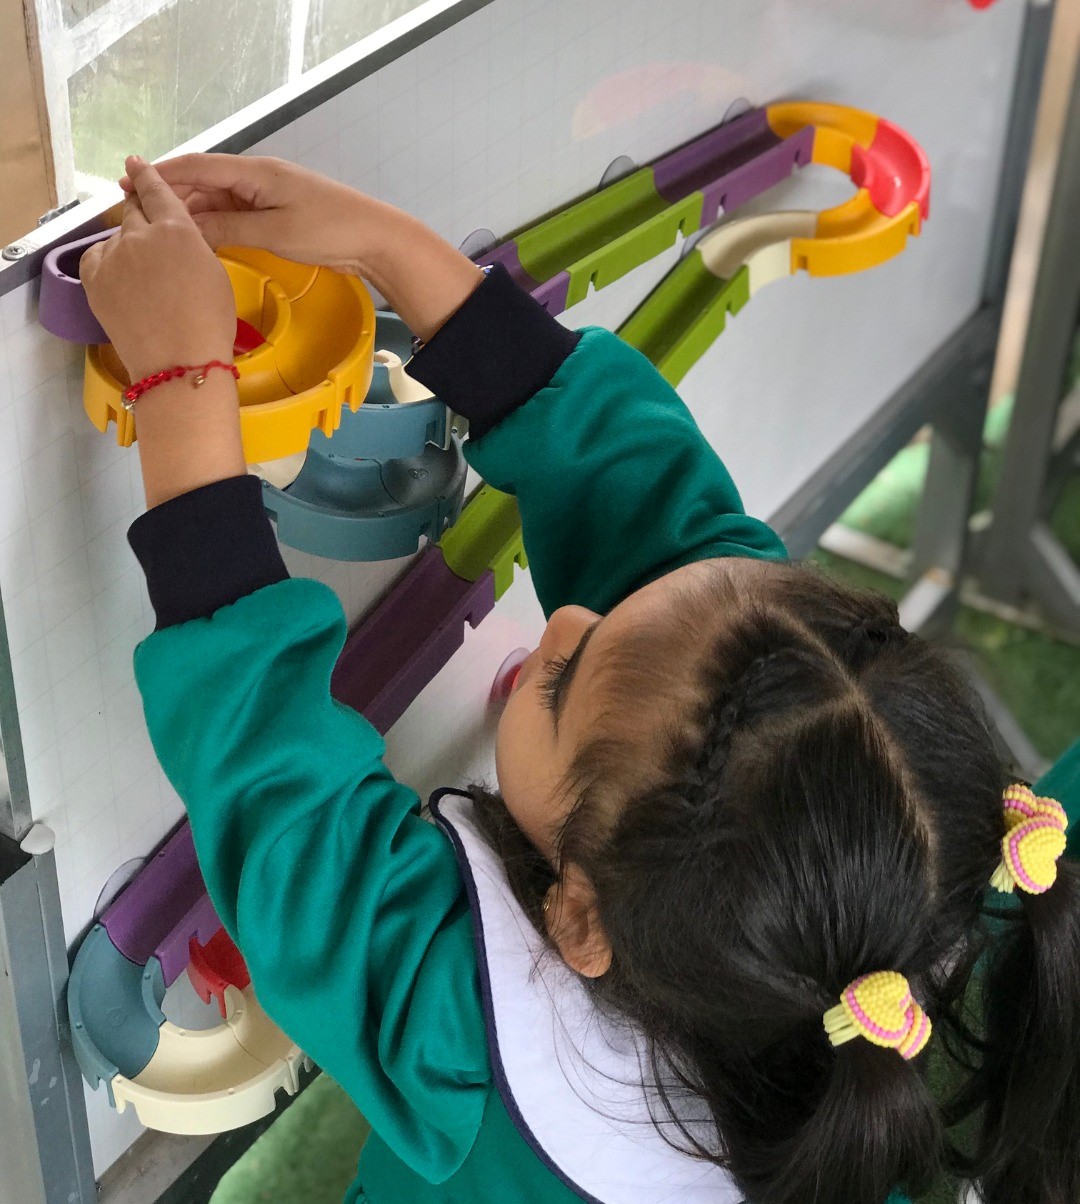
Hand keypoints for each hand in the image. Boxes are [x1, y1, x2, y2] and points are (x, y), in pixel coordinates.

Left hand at [82, 156, 235, 382]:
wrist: (180, 362)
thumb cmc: (209, 324)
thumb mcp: (214, 272)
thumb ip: (191, 244)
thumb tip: (173, 238)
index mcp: (178, 229)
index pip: (157, 191)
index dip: (146, 175)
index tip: (134, 163)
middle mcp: (142, 234)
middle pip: (135, 212)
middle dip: (141, 218)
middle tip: (151, 239)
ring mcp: (115, 255)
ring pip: (118, 237)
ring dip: (129, 247)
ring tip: (145, 278)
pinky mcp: (94, 278)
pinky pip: (98, 257)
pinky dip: (108, 262)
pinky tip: (123, 280)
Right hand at [120, 153, 369, 275]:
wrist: (375, 240)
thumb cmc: (329, 230)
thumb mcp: (274, 231)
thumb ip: (228, 227)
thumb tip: (187, 227)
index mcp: (255, 172)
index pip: (197, 166)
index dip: (160, 174)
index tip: (128, 181)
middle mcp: (257, 178)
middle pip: (202, 181)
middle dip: (169, 194)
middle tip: (134, 211)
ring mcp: (266, 196)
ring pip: (217, 200)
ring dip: (189, 211)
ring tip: (157, 227)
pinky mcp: (276, 214)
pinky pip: (234, 214)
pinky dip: (212, 223)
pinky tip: (196, 238)